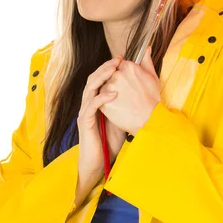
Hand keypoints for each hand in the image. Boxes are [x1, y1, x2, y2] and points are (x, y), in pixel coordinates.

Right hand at [77, 55, 126, 178]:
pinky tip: (113, 93)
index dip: (108, 69)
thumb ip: (125, 105)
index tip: (122, 59)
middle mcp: (87, 105)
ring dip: (102, 77)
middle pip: (92, 80)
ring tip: (114, 69)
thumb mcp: (121, 119)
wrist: (98, 164)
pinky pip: (91, 106)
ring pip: (89, 89)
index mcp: (95, 103)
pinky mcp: (84, 123)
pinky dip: (102, 98)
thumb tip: (138, 92)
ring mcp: (84, 113)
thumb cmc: (109, 143)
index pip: (99, 80)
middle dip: (105, 68)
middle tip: (118, 59)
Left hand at [99, 46, 160, 134]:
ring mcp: (109, 88)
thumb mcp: (152, 77)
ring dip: (110, 94)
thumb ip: (146, 60)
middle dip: (116, 84)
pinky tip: (118, 108)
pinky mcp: (104, 102)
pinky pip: (101, 100)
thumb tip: (147, 48)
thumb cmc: (152, 99)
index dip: (124, 76)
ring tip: (123, 102)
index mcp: (127, 67)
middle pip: (110, 76)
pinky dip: (107, 104)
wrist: (149, 120)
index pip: (119, 66)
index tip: (129, 84)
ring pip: (104, 88)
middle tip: (127, 95)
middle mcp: (117, 75)